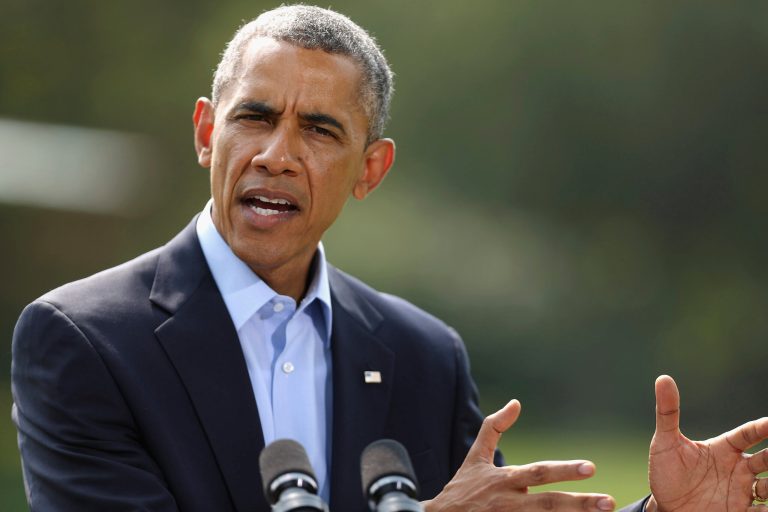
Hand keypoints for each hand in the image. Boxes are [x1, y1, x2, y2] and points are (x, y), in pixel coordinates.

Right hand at [423, 399, 615, 511]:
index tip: (591, 467)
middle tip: (608, 502)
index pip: (539, 472)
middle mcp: (509, 502)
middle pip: (549, 503)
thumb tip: (516, 403)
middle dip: (579, 503)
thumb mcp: (475, 455)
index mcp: (504, 479)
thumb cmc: (463, 487)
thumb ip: (495, 427)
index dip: (564, 470)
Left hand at [646, 375, 767, 511]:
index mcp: (723, 449)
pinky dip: (766, 510)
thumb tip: (663, 378)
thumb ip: (667, 412)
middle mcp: (738, 469)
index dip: (761, 428)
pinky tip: (765, 508)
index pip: (747, 434)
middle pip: (767, 459)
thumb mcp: (664, 442)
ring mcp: (740, 491)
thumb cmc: (666, 471)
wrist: (664, 506)